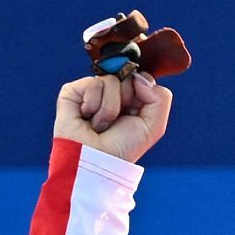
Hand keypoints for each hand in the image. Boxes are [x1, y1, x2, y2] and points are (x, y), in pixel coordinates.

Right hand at [54, 72, 171, 163]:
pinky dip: (94, 104)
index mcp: (132, 99)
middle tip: (116, 121)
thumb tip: (140, 76)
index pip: (142, 78)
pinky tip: (88, 118)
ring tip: (101, 124)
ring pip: (111, 80)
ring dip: (109, 108)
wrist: (97, 159)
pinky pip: (93, 83)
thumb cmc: (123, 148)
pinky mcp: (73, 92)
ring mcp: (92, 91)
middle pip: (127, 76)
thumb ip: (161, 97)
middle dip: (126, 100)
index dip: (142, 94)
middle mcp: (112, 93)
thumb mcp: (154, 125)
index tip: (134, 115)